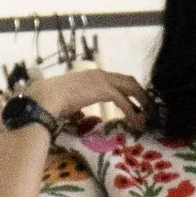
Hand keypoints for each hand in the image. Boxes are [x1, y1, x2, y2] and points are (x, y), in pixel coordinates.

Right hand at [28, 64, 147, 126]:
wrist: (45, 97)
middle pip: (129, 80)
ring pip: (131, 87)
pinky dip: (133, 112)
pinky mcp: (104, 90)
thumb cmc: (51, 101)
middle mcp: (100, 74)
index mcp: (92, 75)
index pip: (118, 79)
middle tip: (150, 108)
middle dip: (141, 94)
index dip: (129, 90)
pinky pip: (124, 101)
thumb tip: (78, 116)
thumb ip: (78, 106)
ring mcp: (102, 80)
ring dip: (142, 101)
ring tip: (149, 116)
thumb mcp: (69, 101)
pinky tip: (137, 122)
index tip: (137, 103)